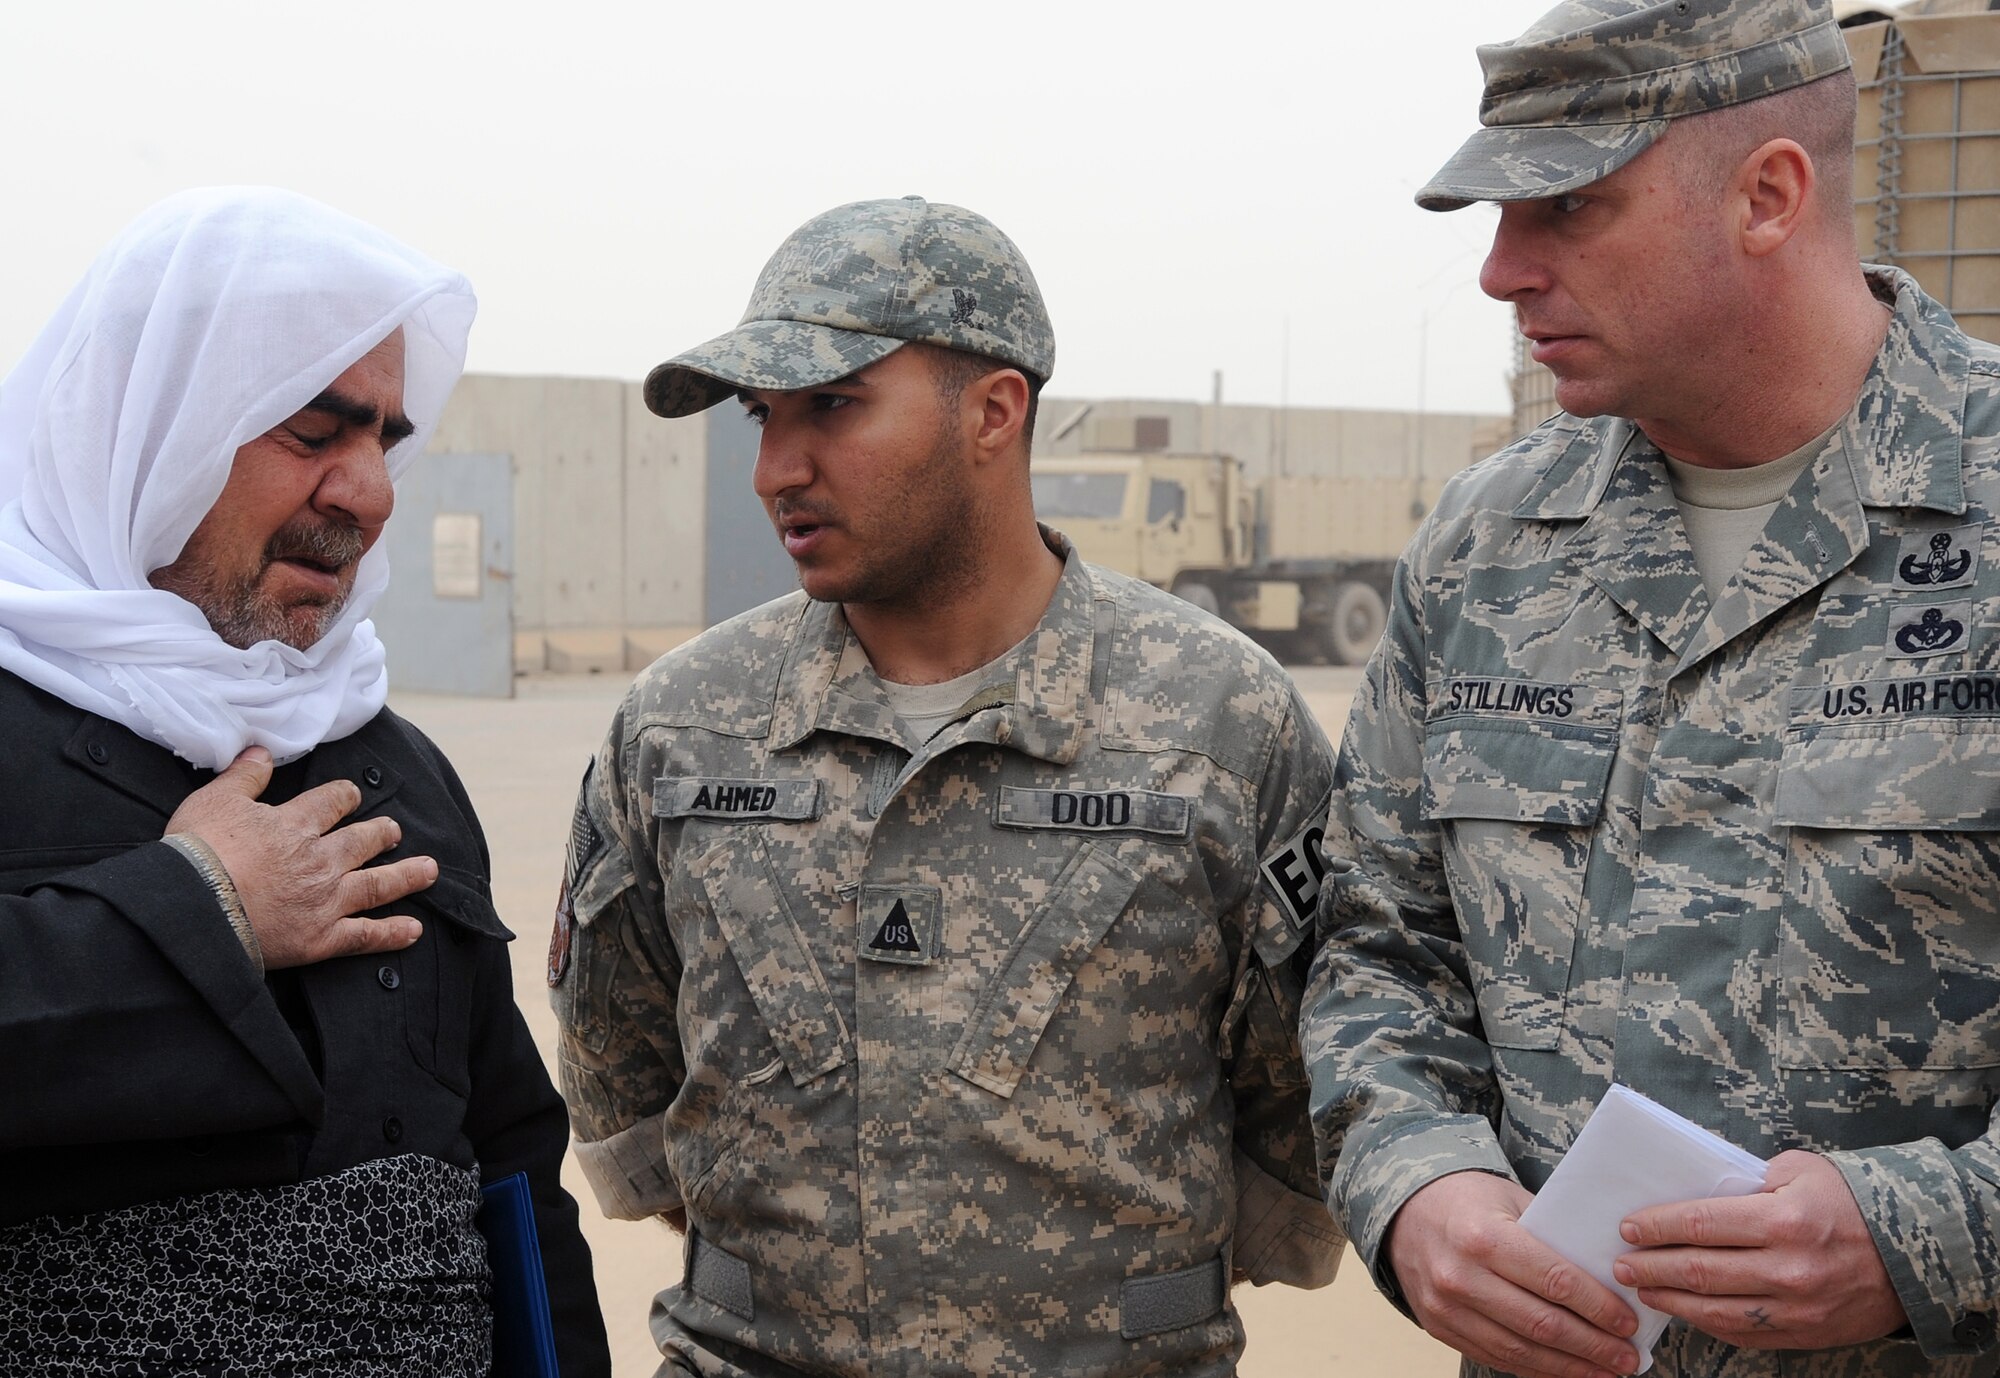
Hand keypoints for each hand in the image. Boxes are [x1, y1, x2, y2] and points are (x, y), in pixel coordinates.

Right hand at [165, 746, 435, 968]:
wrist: (194, 907)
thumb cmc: (198, 852)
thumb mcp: (215, 800)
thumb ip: (244, 776)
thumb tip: (261, 751)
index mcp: (296, 824)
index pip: (332, 802)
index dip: (345, 797)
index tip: (353, 796)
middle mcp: (321, 859)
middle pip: (363, 841)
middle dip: (382, 834)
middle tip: (394, 831)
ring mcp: (326, 899)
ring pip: (378, 884)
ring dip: (407, 876)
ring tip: (428, 870)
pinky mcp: (322, 938)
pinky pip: (366, 935)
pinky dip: (392, 933)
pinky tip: (413, 930)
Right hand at [1386, 1170, 1640, 1377]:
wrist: (1405, 1211)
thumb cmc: (1469, 1201)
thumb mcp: (1511, 1201)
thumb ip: (1552, 1237)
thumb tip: (1610, 1279)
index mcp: (1483, 1236)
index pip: (1554, 1281)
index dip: (1598, 1308)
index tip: (1628, 1323)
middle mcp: (1460, 1276)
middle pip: (1541, 1324)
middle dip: (1593, 1347)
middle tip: (1628, 1358)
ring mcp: (1445, 1308)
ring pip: (1520, 1351)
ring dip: (1570, 1367)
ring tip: (1606, 1372)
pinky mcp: (1439, 1328)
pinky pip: (1496, 1358)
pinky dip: (1536, 1369)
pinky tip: (1565, 1371)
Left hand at [1614, 1149, 1906, 1349]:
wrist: (1914, 1251)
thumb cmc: (1849, 1201)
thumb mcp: (1800, 1171)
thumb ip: (1747, 1180)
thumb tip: (1693, 1190)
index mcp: (1784, 1219)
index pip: (1701, 1224)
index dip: (1657, 1226)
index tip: (1628, 1227)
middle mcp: (1789, 1268)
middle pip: (1700, 1270)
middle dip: (1651, 1266)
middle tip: (1621, 1263)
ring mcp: (1797, 1307)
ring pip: (1715, 1309)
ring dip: (1670, 1299)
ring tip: (1642, 1288)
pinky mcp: (1804, 1334)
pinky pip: (1742, 1332)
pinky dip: (1706, 1322)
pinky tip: (1684, 1310)